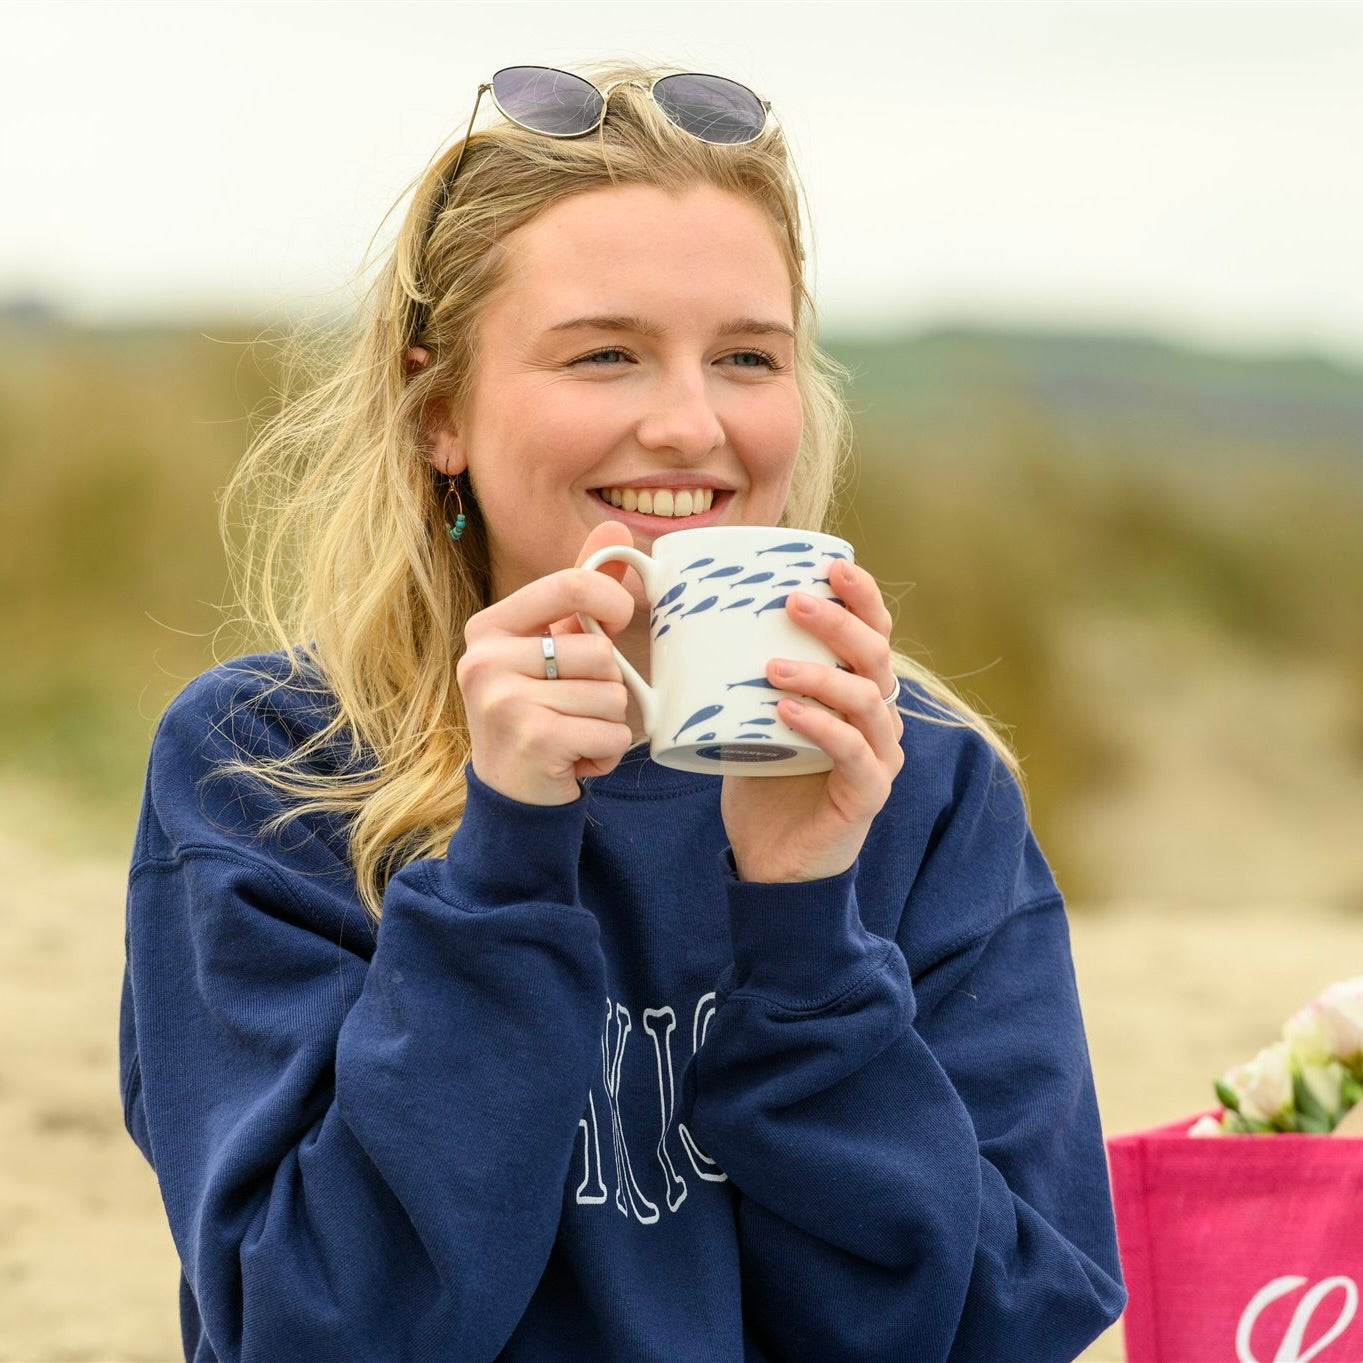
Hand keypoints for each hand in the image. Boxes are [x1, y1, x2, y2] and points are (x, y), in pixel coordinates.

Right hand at [457, 522, 636, 805]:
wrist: (511, 792)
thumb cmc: (538, 708)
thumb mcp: (551, 644)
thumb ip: (581, 591)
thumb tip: (614, 529)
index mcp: (489, 626)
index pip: (572, 585)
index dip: (612, 602)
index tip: (616, 624)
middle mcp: (485, 660)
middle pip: (601, 650)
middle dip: (607, 683)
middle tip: (575, 705)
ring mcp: (504, 701)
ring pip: (612, 694)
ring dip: (608, 722)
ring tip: (575, 733)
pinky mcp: (532, 741)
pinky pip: (612, 733)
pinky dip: (608, 752)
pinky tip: (577, 758)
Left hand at [720, 558, 903, 881]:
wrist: (774, 864)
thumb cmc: (764, 785)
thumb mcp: (750, 719)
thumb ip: (741, 678)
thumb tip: (690, 624)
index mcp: (859, 691)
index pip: (874, 632)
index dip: (861, 595)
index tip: (830, 563)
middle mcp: (880, 719)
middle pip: (877, 655)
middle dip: (839, 622)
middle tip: (793, 602)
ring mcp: (880, 756)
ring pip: (867, 699)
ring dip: (820, 675)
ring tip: (771, 668)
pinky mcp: (868, 793)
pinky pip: (853, 751)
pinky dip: (820, 727)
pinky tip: (785, 714)